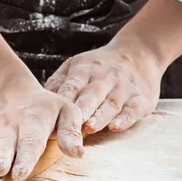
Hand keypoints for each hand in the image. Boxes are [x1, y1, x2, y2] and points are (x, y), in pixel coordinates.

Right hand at [0, 83, 84, 179]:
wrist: (8, 90)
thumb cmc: (44, 107)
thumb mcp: (66, 111)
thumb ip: (71, 132)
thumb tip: (78, 154)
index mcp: (34, 121)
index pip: (31, 142)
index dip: (26, 158)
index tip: (20, 173)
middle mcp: (10, 127)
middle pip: (4, 144)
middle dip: (1, 158)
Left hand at [45, 0, 181, 133]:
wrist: (139, 52)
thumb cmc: (100, 65)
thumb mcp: (77, 65)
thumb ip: (59, 82)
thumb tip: (41, 101)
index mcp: (85, 70)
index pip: (72, 85)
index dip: (63, 100)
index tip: (52, 115)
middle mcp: (105, 78)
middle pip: (91, 94)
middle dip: (81, 109)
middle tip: (71, 124)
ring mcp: (124, 88)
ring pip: (111, 103)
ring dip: (100, 116)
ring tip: (90, 128)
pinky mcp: (141, 99)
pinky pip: (132, 109)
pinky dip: (125, 119)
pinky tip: (116, 127)